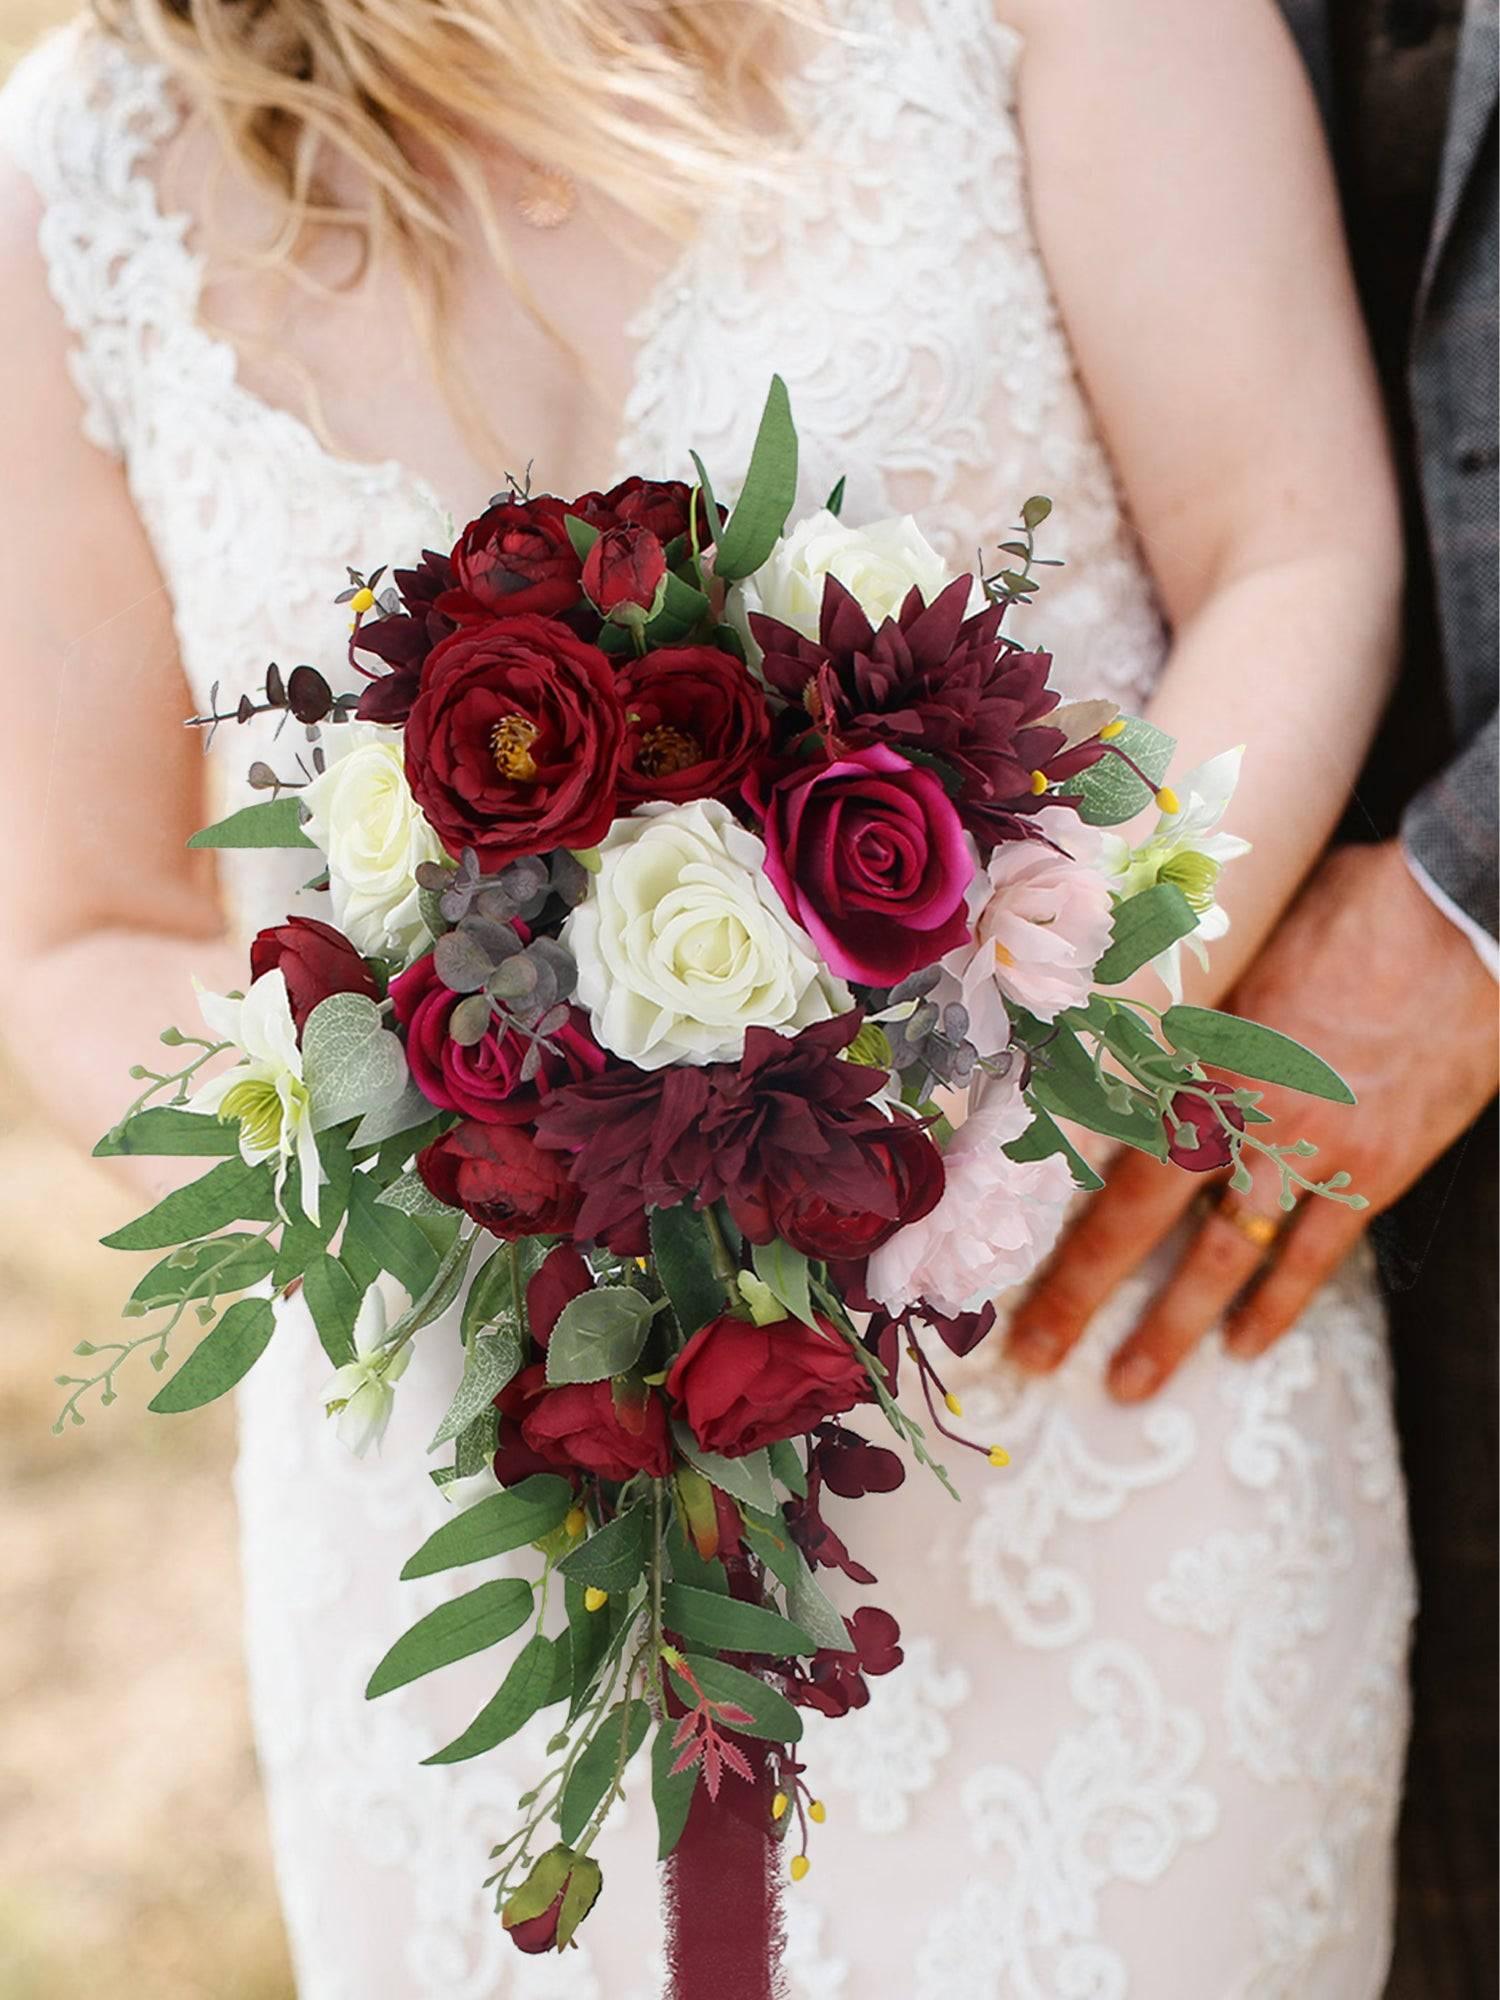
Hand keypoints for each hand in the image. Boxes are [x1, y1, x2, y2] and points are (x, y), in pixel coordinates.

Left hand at [1007, 841, 1498, 1399]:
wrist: (1467, 914)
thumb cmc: (1350, 907)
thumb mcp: (1238, 941)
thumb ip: (1185, 997)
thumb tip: (1116, 1008)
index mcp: (1197, 1051)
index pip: (1103, 1152)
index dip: (1055, 1220)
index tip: (1006, 1259)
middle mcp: (1243, 1111)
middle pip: (1146, 1221)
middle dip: (1085, 1296)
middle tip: (1037, 1357)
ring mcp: (1314, 1146)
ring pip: (1226, 1253)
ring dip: (1175, 1324)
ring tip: (1131, 1382)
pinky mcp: (1379, 1164)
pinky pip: (1317, 1251)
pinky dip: (1278, 1301)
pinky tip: (1244, 1344)